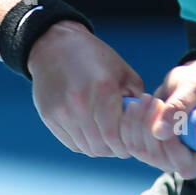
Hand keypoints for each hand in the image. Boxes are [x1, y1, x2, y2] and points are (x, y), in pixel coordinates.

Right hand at [29, 20, 147, 161]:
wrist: (55, 45)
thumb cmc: (95, 58)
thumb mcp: (123, 72)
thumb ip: (137, 99)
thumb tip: (146, 126)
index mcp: (103, 90)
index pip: (115, 135)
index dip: (126, 144)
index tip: (133, 141)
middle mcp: (79, 103)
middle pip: (100, 146)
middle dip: (115, 148)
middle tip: (122, 143)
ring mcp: (61, 112)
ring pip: (86, 147)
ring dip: (100, 147)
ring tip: (108, 138)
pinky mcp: (48, 116)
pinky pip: (71, 142)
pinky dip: (84, 143)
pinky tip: (92, 132)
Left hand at [120, 61, 195, 179]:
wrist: (185, 85)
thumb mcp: (194, 90)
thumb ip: (179, 109)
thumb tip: (160, 133)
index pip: (187, 165)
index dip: (172, 145)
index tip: (164, 112)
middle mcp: (190, 162)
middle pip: (161, 160)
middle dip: (150, 128)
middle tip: (152, 100)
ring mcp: (170, 159)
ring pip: (143, 153)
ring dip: (138, 124)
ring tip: (145, 98)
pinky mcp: (153, 151)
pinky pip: (132, 146)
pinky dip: (129, 125)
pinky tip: (135, 106)